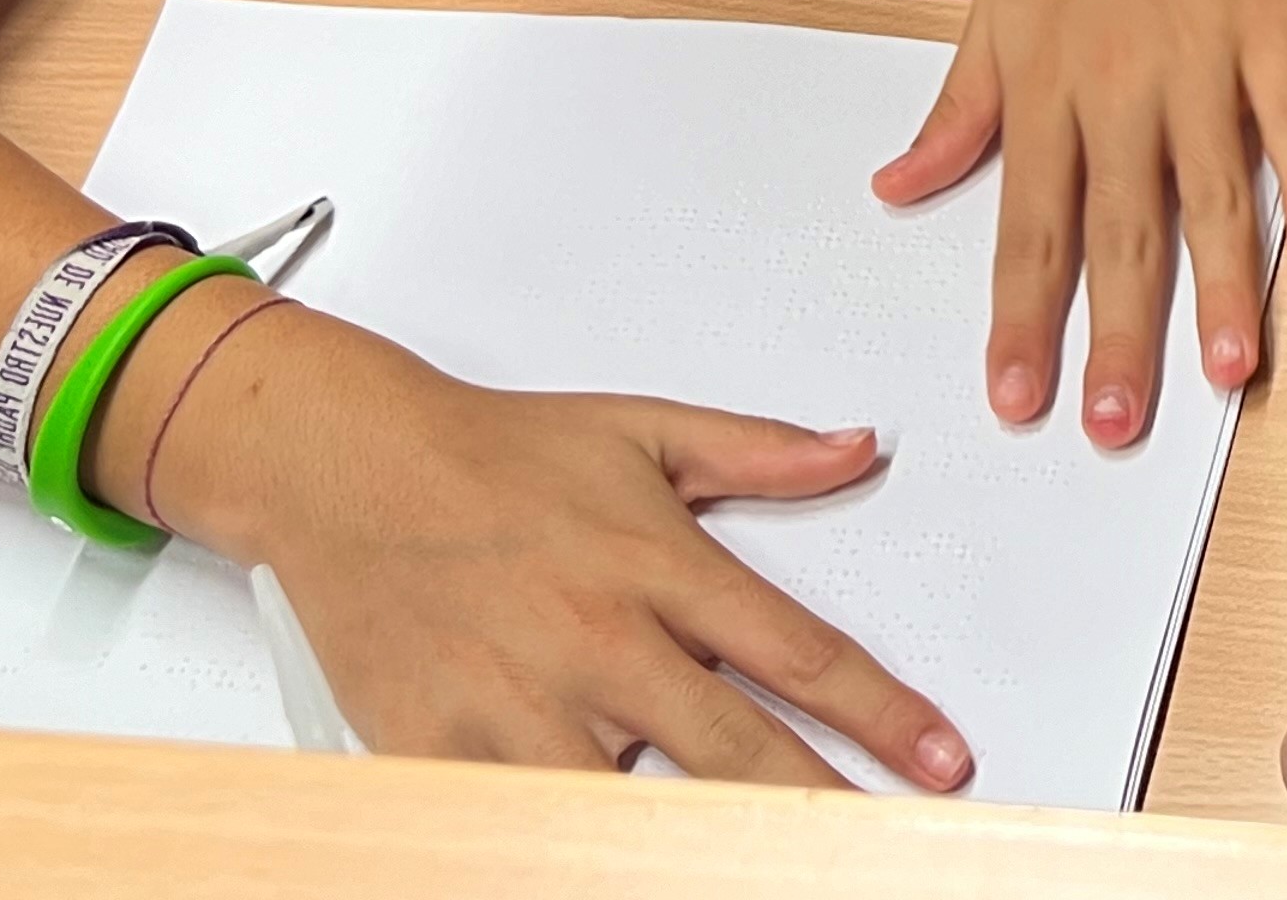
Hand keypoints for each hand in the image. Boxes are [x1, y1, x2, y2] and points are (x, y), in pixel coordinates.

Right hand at [151, 306, 970, 787]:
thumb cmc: (494, 450)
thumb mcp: (643, 430)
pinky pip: (520, 822)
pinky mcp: (441, 749)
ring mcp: (518, 704)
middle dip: (819, 808)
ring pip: (626, 807)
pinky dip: (568, 849)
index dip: (882, 714)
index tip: (940, 759)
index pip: (799, 653)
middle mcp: (597, 640)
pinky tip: (614, 868)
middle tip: (885, 846)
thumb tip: (856, 448)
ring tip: (766, 869)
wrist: (347, 466)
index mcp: (657, 564)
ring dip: (698, 848)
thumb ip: (758, 452)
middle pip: (733, 750)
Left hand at [872, 0, 1286, 442]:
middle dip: (1119, 336)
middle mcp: (1117, 84)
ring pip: (1209, 192)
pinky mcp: (1273, 26)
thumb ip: (957, 112)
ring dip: (1218, 290)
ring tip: (1225, 377)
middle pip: (1118, 230)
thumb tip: (896, 190)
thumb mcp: (991, 11)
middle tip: (1119, 425)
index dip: (1022, 319)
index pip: (1026, 226)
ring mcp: (1201, 57)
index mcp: (1042, 88)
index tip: (1017, 401)